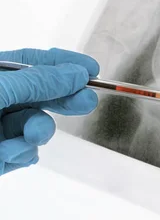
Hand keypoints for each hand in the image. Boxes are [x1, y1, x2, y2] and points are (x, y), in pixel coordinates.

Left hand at [0, 48, 98, 174]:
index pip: (31, 62)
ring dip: (37, 131)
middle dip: (64, 99)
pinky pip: (27, 153)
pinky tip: (5, 154)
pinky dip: (22, 154)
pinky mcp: (2, 156)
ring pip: (38, 127)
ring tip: (28, 137)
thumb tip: (75, 74)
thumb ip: (37, 82)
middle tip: (86, 101)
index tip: (91, 69)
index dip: (62, 63)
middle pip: (41, 94)